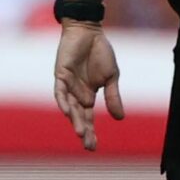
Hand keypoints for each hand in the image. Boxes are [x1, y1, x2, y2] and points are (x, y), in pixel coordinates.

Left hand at [52, 21, 123, 152]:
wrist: (90, 31)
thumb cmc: (100, 52)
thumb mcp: (111, 77)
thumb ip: (113, 96)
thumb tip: (119, 118)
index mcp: (88, 95)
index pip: (87, 118)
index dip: (90, 131)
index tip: (93, 147)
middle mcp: (76, 93)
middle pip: (78, 116)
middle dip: (83, 130)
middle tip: (88, 145)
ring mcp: (67, 84)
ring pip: (69, 106)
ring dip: (74, 119)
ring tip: (80, 132)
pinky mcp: (61, 74)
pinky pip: (60, 90)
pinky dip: (63, 100)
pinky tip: (66, 111)